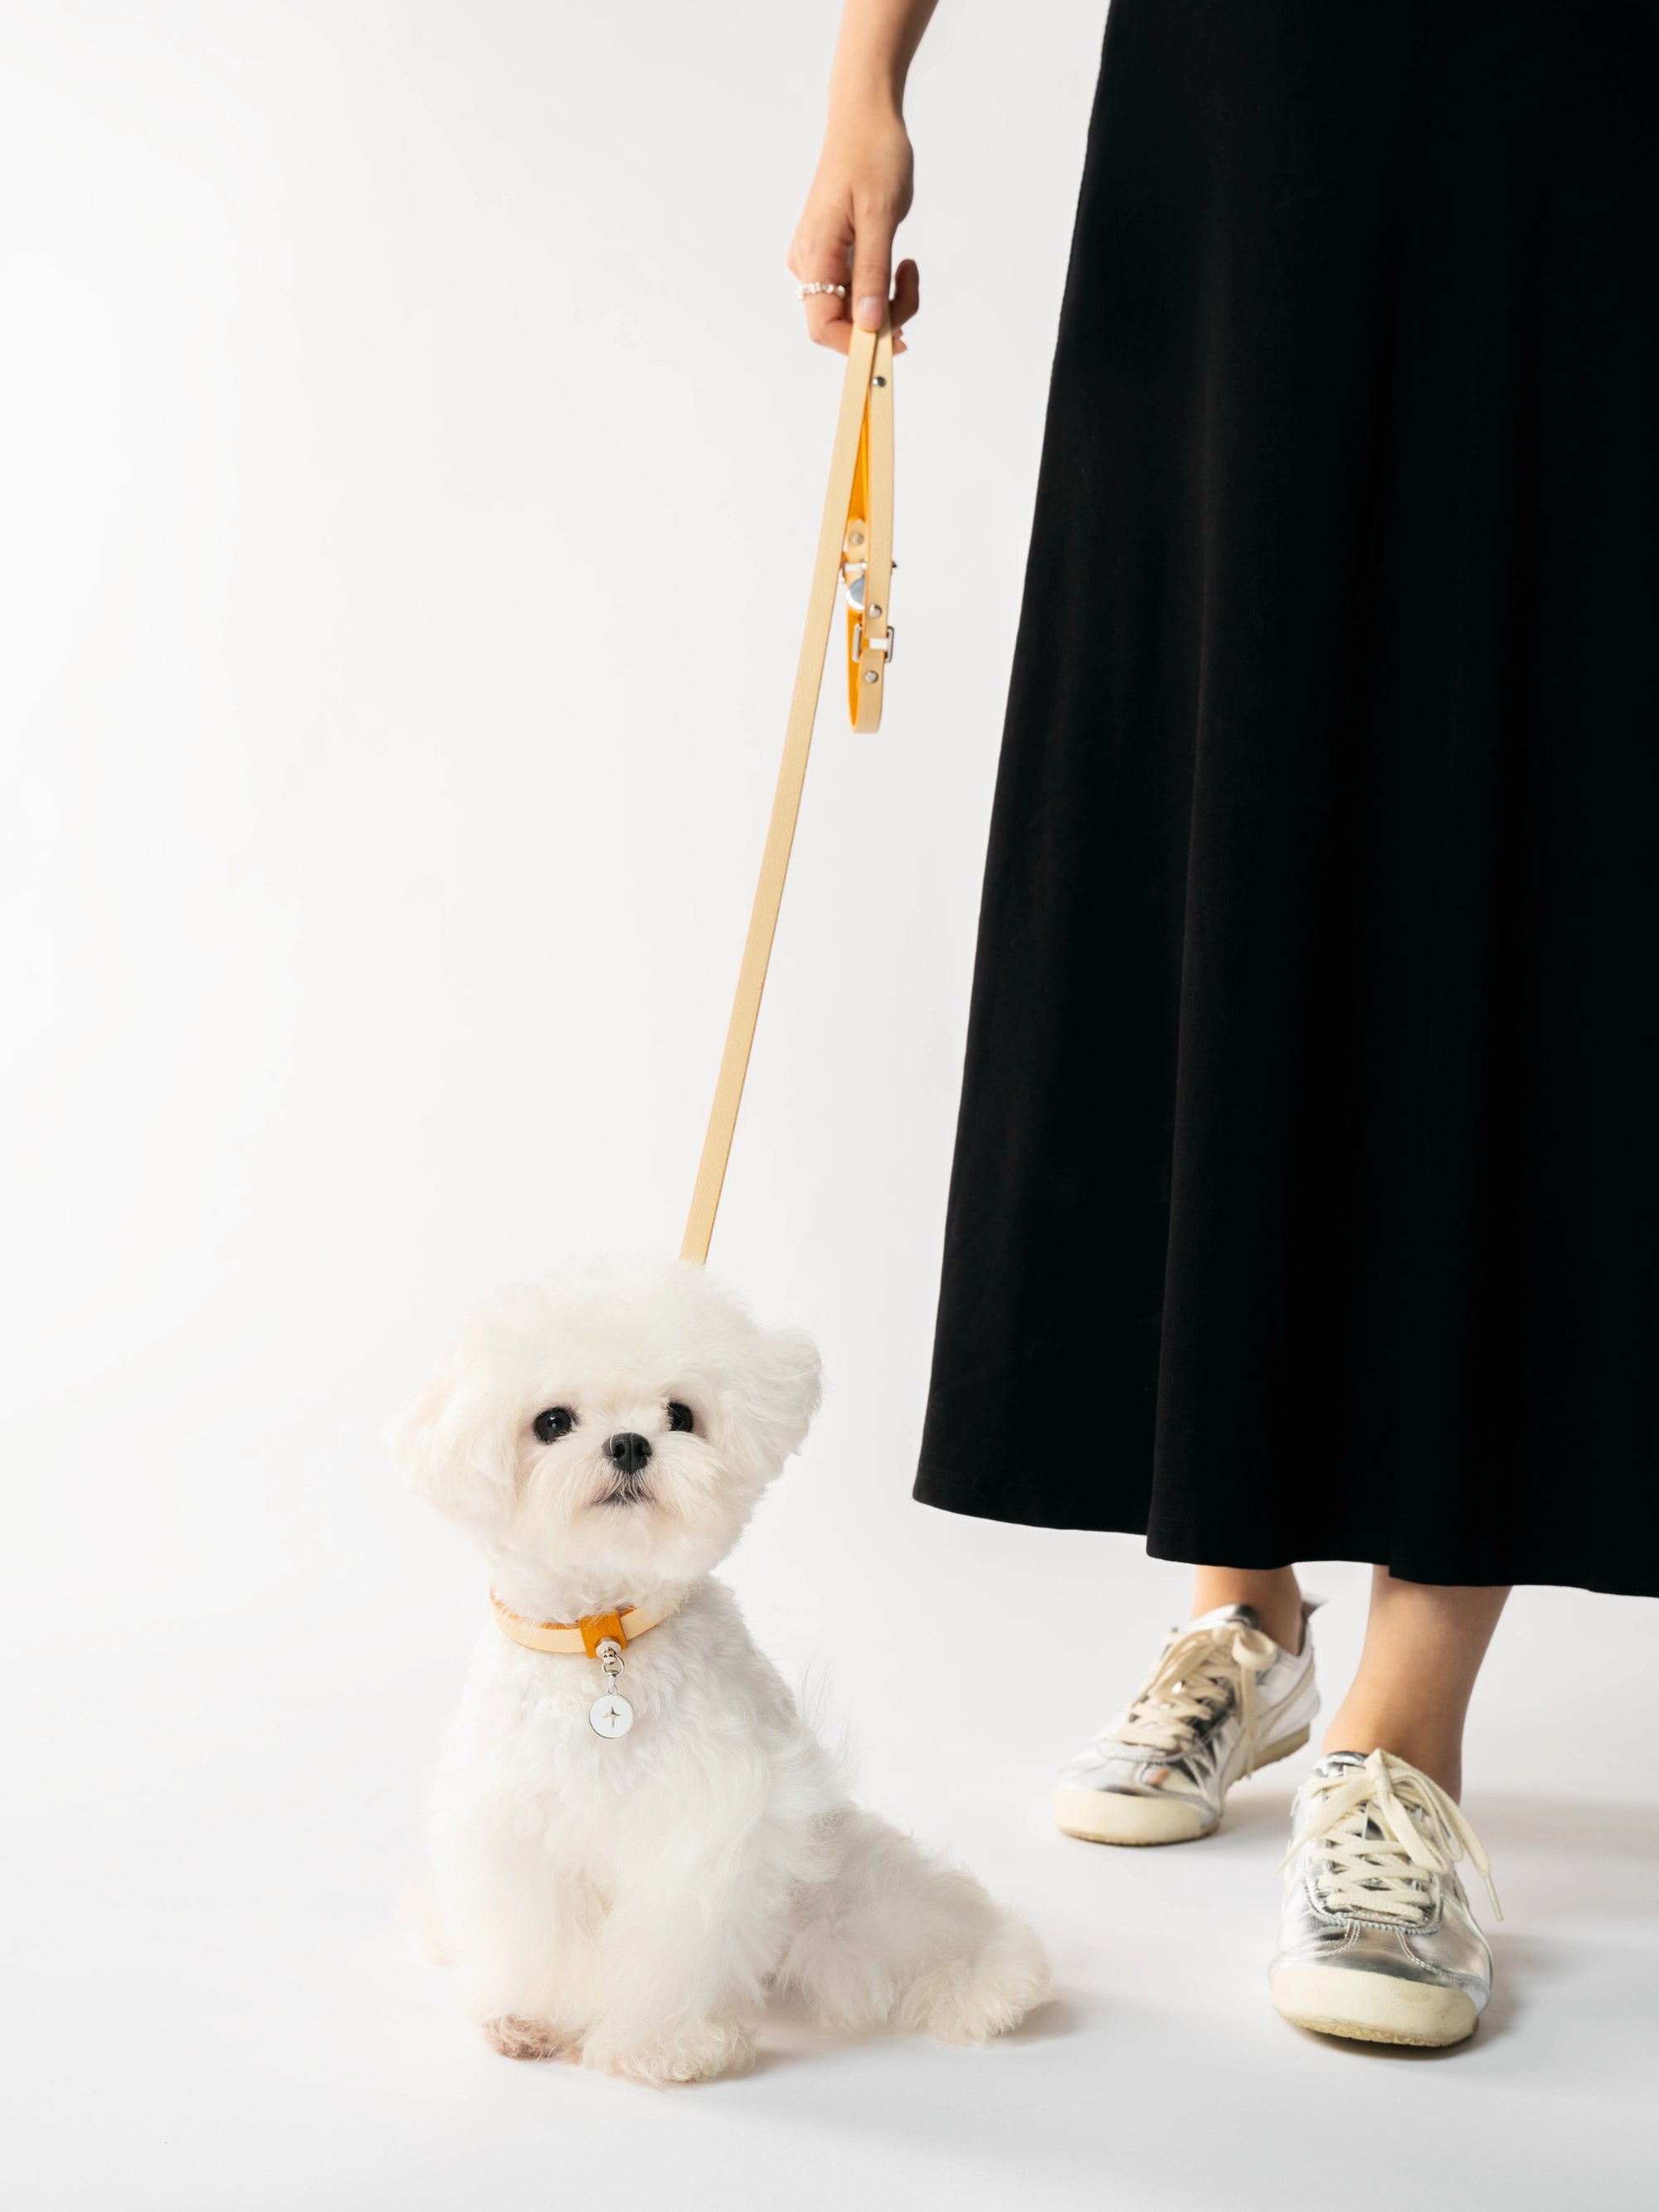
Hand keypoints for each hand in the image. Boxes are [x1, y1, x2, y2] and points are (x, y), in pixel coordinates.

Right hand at [788, 105, 919, 353]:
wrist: (865, 117)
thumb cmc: (872, 154)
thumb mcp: (880, 216)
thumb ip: (873, 274)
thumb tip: (870, 326)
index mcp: (814, 254)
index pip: (824, 327)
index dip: (857, 344)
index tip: (898, 342)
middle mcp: (810, 263)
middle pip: (842, 321)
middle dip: (882, 317)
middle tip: (911, 282)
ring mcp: (820, 260)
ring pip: (854, 308)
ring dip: (887, 301)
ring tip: (907, 265)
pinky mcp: (834, 255)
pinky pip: (858, 289)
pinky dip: (883, 286)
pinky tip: (897, 259)